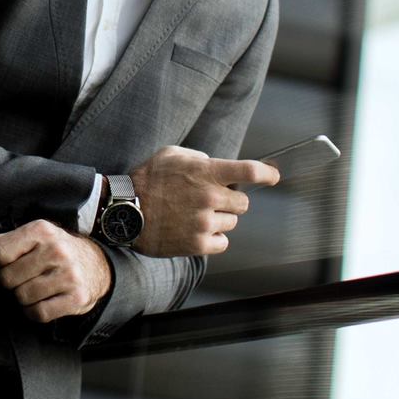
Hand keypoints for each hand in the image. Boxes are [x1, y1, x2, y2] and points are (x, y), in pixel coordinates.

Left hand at [0, 220, 113, 323]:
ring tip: (35, 287)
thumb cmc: (53, 250)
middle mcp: (56, 250)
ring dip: (23, 297)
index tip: (8, 263)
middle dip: (11, 282)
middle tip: (24, 277)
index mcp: (41, 230)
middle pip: (7, 278)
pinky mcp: (76, 297)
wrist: (95, 265)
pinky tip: (43, 300)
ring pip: (22, 297)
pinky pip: (39, 313)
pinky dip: (35, 312)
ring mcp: (68, 274)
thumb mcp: (28, 238)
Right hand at [128, 145, 276, 256]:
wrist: (124, 210)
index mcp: (206, 172)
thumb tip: (215, 165)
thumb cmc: (147, 179)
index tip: (274, 176)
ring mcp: (204, 222)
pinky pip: (222, 243)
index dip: (267, 174)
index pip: (249, 171)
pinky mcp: (197, 244)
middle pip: (243, 203)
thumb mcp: (171, 155)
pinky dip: (213, 239)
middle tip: (209, 201)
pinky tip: (195, 231)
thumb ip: (199, 158)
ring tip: (194, 216)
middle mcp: (209, 197)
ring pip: (231, 223)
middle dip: (230, 201)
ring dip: (219, 220)